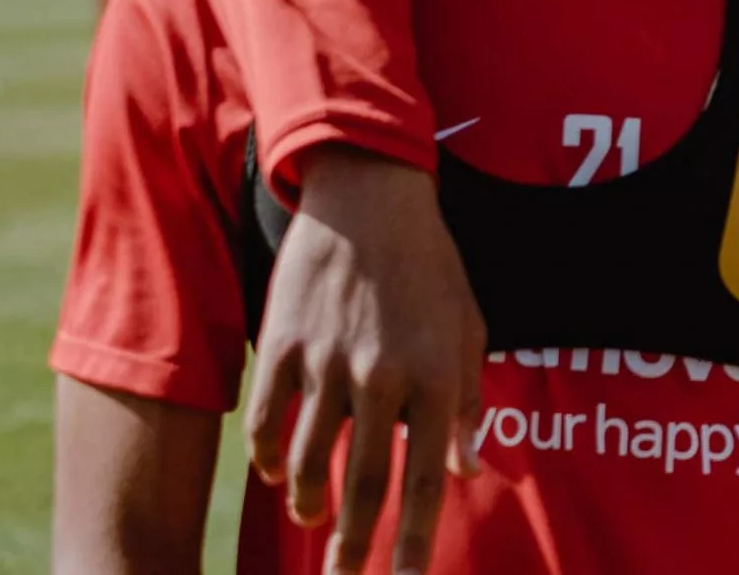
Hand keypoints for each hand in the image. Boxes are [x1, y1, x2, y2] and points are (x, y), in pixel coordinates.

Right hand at [244, 148, 486, 574]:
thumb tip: (467, 469)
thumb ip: (467, 401)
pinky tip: (280, 474)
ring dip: (309, 505)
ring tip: (314, 525)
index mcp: (434, 374)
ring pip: (309, 462)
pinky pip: (268, 423)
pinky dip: (271, 458)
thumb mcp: (469, 327)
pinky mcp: (283, 347)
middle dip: (352, 547)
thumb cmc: (430, 267)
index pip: (427, 478)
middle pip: (361, 486)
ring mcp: (326, 363)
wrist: (370, 199)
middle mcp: (380, 376)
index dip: (417, 540)